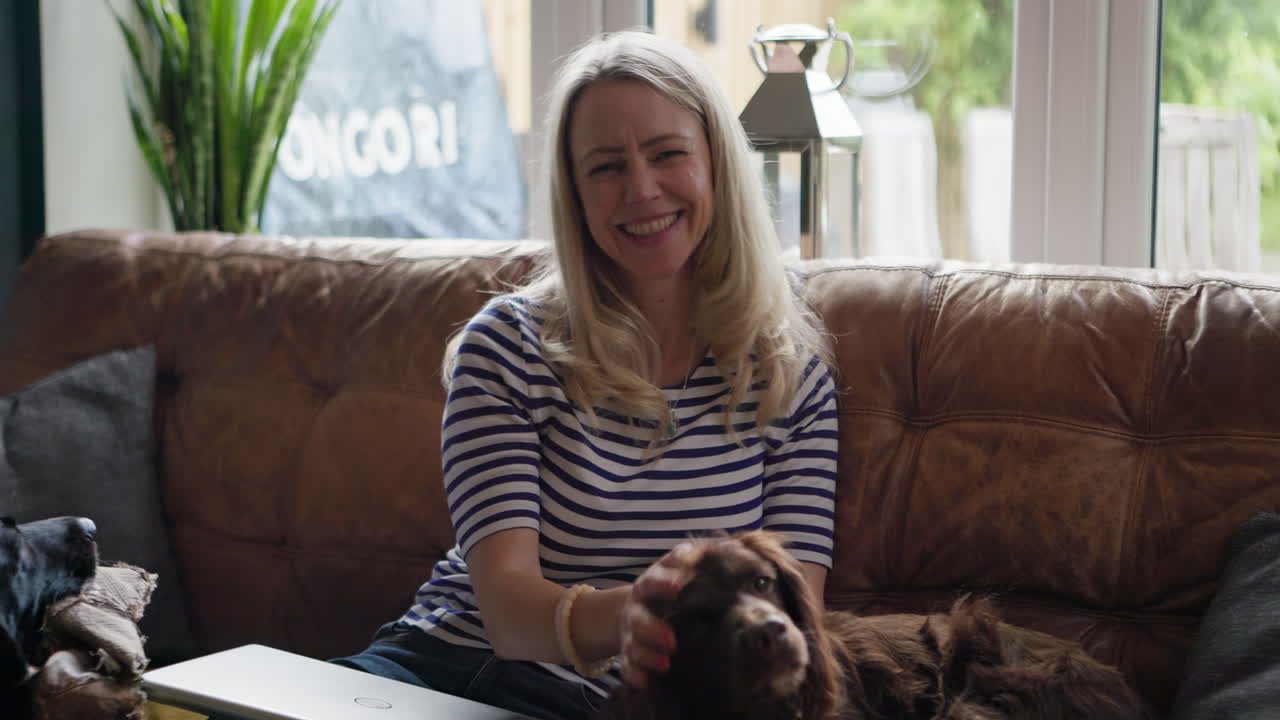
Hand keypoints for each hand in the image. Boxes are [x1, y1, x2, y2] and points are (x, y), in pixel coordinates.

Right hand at [619, 542, 697, 687]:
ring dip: (647, 655)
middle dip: (653, 630)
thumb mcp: (676, 567)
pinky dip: (635, 675)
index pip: (654, 581)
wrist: (638, 606)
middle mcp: (637, 609)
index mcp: (650, 585)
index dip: (664, 583)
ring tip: (666, 664)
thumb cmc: (667, 585)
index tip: (679, 586)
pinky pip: (628, 667)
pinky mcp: (631, 654)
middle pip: (640, 619)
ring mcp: (632, 633)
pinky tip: (645, 682)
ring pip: (634, 646)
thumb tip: (725, 550)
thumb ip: (694, 556)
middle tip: (672, 640)